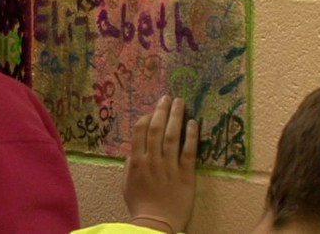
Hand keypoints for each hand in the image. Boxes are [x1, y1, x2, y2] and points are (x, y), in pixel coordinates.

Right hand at [122, 96, 198, 232]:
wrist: (156, 223)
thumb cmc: (140, 204)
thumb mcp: (127, 183)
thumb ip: (131, 163)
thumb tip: (135, 147)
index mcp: (137, 161)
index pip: (140, 132)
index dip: (146, 118)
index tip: (151, 111)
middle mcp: (153, 160)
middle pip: (157, 129)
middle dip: (162, 111)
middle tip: (167, 97)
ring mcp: (170, 166)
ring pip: (172, 136)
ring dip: (176, 117)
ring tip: (180, 103)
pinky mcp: (186, 175)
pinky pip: (189, 151)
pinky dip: (190, 136)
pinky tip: (192, 123)